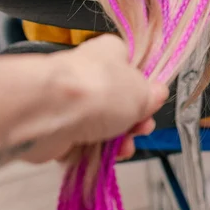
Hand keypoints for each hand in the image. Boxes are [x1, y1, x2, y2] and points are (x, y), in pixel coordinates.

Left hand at [21, 35, 167, 163]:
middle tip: (141, 129)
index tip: (153, 104)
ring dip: (117, 140)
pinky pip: (82, 143)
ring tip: (124, 147)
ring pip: (102, 126)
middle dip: (133, 121)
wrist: (52, 111)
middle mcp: (90, 74)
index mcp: (111, 54)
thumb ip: (152, 94)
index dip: (145, 90)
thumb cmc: (99, 90)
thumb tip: (158, 93)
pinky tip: (102, 155)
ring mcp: (73, 101)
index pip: (132, 69)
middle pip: (118, 102)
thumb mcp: (142, 91)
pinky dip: (92, 153)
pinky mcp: (58, 127)